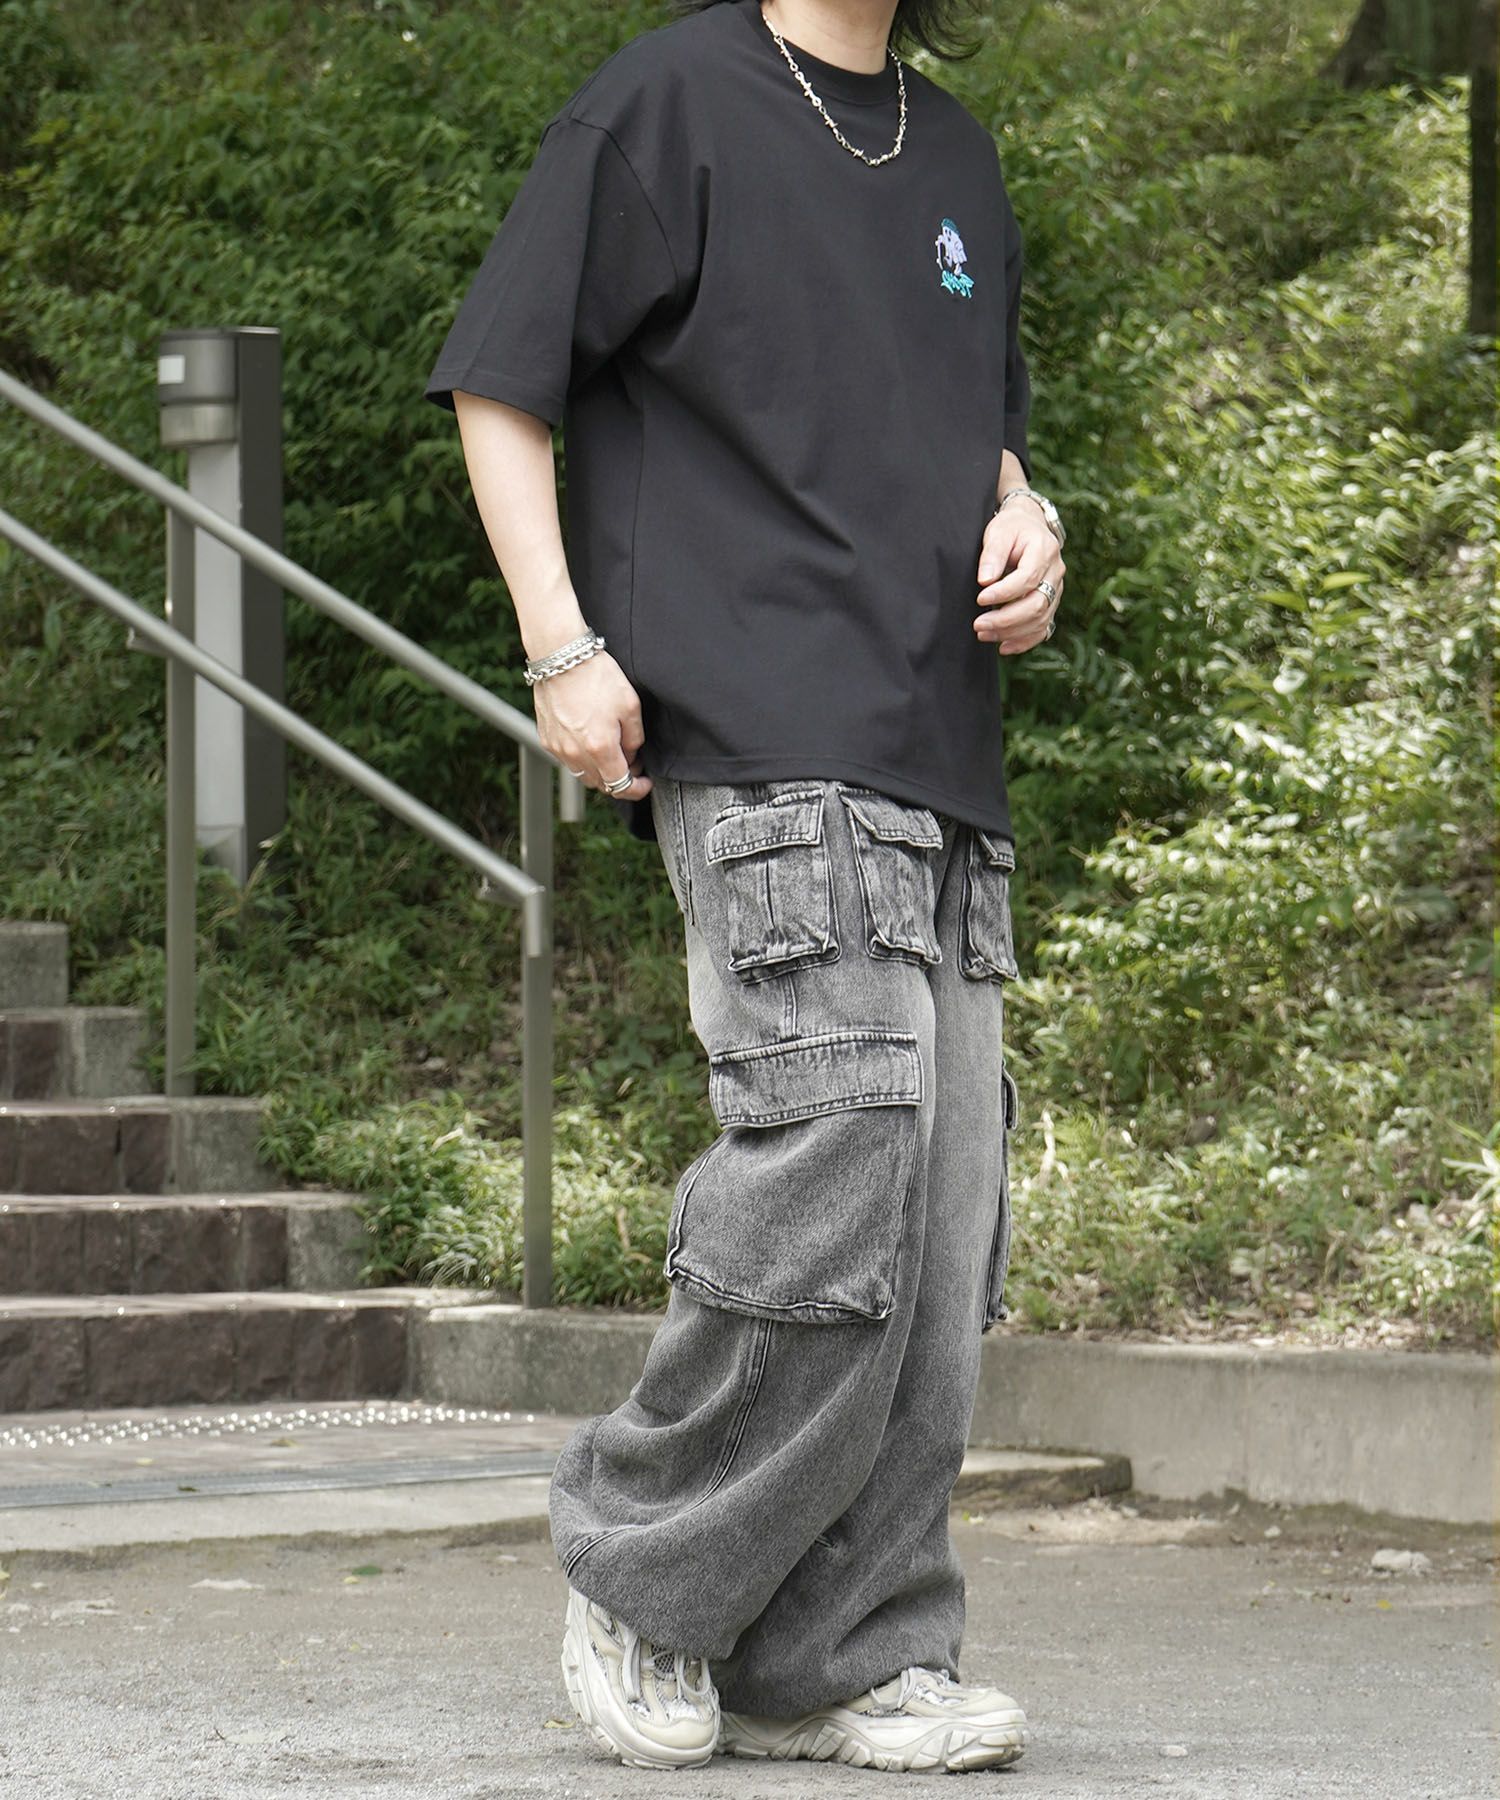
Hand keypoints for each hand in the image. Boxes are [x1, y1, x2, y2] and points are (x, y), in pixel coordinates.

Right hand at [532, 649, 651, 797]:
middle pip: (602, 784)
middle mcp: (575, 753)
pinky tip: (589, 738)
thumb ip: (634, 739)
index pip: (621, 786)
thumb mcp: (630, 705)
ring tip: (609, 748)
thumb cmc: (596, 676)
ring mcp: (558, 748)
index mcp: (600, 748)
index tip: (645, 783)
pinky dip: (581, 758)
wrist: (561, 657)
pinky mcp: (546, 739)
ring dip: (599, 770)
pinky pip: (568, 760)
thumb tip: (631, 756)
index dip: (637, 789)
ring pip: (583, 775)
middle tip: (631, 760)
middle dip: (619, 778)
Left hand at [973, 500, 1064, 655]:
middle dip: (1006, 619)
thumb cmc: (1011, 529)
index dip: (1004, 593)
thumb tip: (985, 581)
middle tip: (978, 625)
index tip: (980, 598)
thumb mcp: (999, 532)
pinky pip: (1044, 628)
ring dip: (1011, 632)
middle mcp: (1055, 572)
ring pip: (1040, 619)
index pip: (1027, 578)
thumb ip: (992, 555)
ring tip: (983, 634)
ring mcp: (1056, 589)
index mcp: (1044, 551)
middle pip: (1036, 604)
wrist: (1030, 527)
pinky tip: (1004, 647)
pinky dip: (1024, 641)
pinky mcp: (1051, 603)